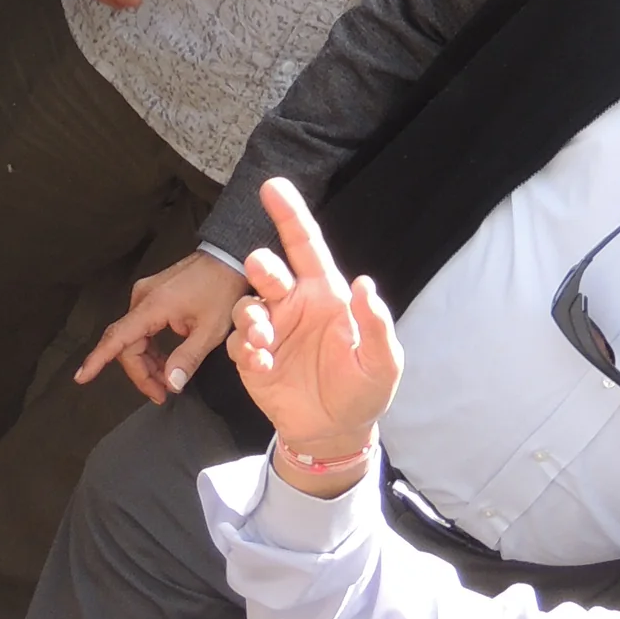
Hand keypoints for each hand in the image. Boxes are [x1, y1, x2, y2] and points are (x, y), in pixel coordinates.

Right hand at [76, 246, 244, 400]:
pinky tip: (165, 361)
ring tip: (167, 381)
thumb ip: (188, 358)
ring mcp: (146, 294)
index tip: (81, 377)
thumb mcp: (211, 329)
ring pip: (134, 338)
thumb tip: (171, 383)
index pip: (117, 337)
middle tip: (162, 394)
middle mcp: (143, 298)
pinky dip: (150, 348)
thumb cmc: (222, 289)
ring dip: (146, 362)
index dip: (97, 359)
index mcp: (153, 305)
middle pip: (127, 344)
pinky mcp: (153, 295)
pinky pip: (142, 327)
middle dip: (141, 373)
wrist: (228, 257)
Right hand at [229, 176, 400, 460]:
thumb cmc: (363, 389)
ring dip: (249, 318)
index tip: (272, 186)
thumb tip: (366, 283)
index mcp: (326, 294)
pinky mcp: (252, 358)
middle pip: (268, 270)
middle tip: (261, 272)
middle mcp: (294, 304)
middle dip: (260, 265)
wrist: (335, 432)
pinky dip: (245, 352)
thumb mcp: (382, 362)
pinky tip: (263, 366)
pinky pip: (237, 344)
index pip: (306, 246)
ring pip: (245, 305)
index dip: (290, 215)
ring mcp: (271, 330)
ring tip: (263, 341)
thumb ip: (376, 325)